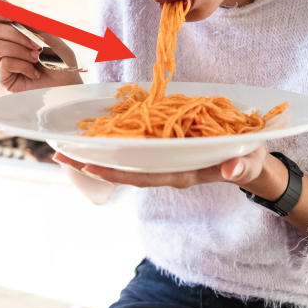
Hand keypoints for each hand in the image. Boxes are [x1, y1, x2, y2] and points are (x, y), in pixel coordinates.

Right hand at [0, 2, 81, 92]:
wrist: (69, 82)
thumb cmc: (59, 58)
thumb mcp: (44, 31)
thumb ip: (22, 17)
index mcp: (9, 33)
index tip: (14, 16)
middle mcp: (1, 47)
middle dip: (17, 35)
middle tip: (36, 45)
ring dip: (18, 50)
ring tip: (35, 58)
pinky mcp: (2, 79)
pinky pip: (3, 64)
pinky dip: (22, 65)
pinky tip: (33, 73)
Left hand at [51, 145, 270, 189]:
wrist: (248, 161)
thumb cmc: (248, 160)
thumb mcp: (249, 162)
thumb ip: (242, 166)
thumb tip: (232, 169)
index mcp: (181, 172)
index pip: (143, 175)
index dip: (116, 171)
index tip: (89, 164)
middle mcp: (165, 167)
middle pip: (123, 169)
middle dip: (92, 163)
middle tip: (59, 154)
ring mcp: (162, 159)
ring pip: (124, 159)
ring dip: (94, 153)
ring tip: (63, 146)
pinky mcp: (163, 147)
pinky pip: (132, 146)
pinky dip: (111, 140)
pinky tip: (90, 132)